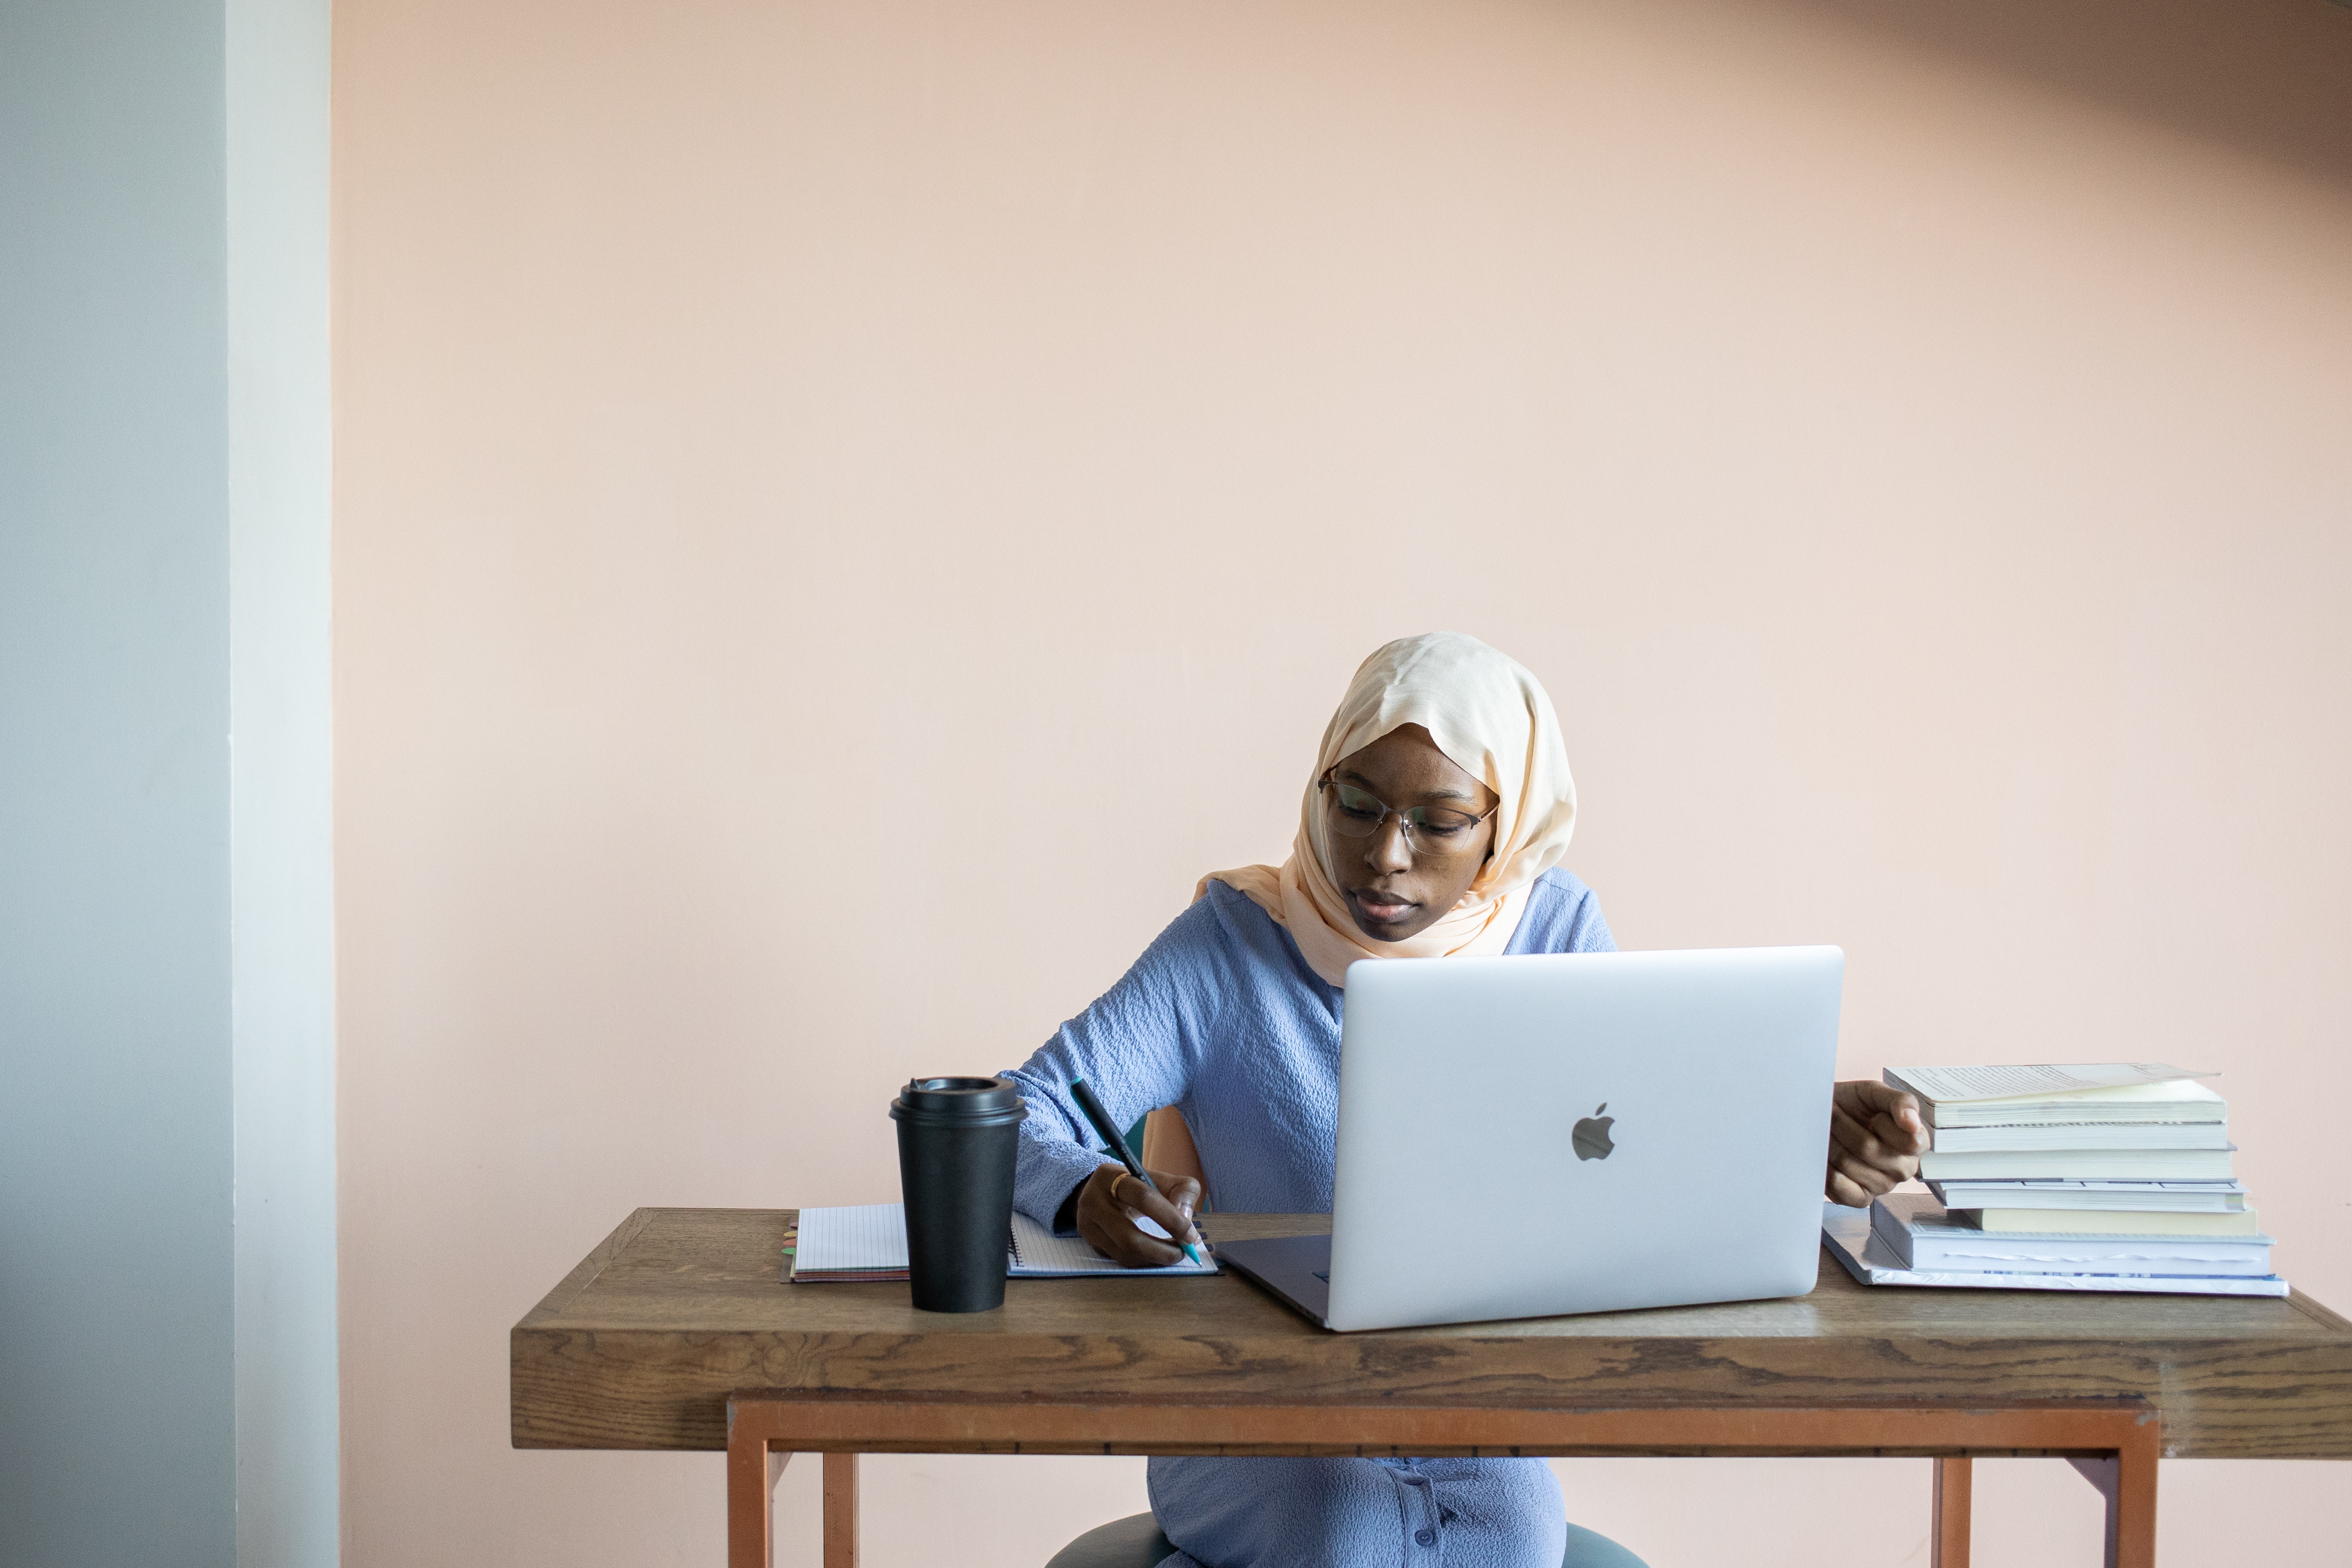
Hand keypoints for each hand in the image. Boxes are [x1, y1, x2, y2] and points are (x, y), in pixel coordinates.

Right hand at [1075, 1164, 1203, 1267]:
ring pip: (1125, 1253)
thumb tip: (1186, 1220)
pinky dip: (1145, 1261)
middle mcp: (1093, 1202)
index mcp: (1110, 1177)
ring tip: (1174, 1253)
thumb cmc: (1134, 1184)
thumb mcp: (1157, 1177)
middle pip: (1129, 1237)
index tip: (1190, 1234)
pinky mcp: (1091, 1244)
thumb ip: (1180, 1190)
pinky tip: (1158, 1254)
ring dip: (1155, 1259)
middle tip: (1184, 1252)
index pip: (1143, 1198)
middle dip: (1162, 1250)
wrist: (1098, 1190)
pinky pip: (1121, 1260)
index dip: (1170, 1219)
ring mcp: (1088, 1226)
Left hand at [1826, 1080, 1926, 1206]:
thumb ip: (1901, 1101)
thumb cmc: (1853, 1104)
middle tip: (1835, 1114)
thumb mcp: (1876, 1093)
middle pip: (1870, 1150)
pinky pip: (1841, 1188)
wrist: (1822, 1115)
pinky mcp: (1860, 1198)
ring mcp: (1883, 1186)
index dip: (1884, 1124)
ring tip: (1828, 1131)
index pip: (1910, 1142)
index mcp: (1916, 1143)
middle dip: (1845, 1126)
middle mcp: (1903, 1168)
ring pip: (1850, 1164)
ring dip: (1831, 1141)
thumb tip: (1912, 1124)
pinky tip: (1826, 1154)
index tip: (1874, 1116)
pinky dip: (1826, 1167)